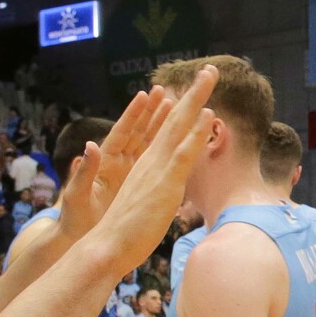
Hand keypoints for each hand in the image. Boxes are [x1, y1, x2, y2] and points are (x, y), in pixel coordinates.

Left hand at [60, 87, 170, 240]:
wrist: (84, 241)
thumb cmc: (75, 218)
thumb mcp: (78, 195)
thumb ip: (84, 172)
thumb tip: (90, 146)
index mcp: (104, 161)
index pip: (122, 132)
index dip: (134, 114)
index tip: (145, 95)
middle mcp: (117, 162)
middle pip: (137, 132)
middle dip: (151, 112)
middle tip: (166, 93)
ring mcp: (128, 173)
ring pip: (148, 144)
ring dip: (161, 126)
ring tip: (176, 107)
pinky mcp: (136, 184)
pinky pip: (154, 162)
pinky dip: (165, 149)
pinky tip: (179, 139)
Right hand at [88, 67, 218, 275]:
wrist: (106, 246)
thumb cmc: (124, 232)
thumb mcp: (145, 205)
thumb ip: (155, 191)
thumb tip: (166, 189)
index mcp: (145, 164)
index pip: (166, 131)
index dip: (181, 110)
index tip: (192, 92)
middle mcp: (149, 159)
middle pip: (174, 119)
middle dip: (192, 93)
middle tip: (209, 70)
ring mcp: (156, 167)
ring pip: (178, 125)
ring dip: (196, 99)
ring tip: (209, 76)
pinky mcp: (164, 181)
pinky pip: (183, 151)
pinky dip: (196, 130)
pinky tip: (207, 113)